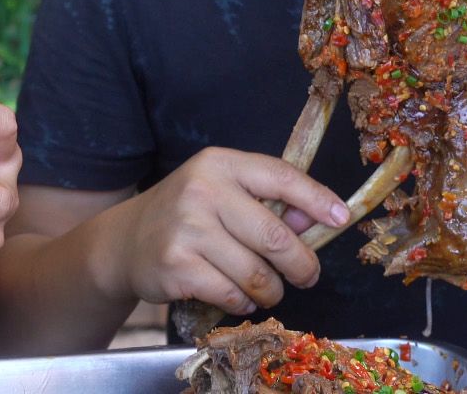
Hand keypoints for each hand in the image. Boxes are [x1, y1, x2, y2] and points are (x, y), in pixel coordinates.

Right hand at [110, 147, 348, 315]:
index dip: (316, 199)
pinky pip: (232, 294)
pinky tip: (236, 296)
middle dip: (302, 265)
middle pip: (276, 237)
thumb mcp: (222, 193)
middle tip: (307, 276)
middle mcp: (203, 190)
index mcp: (220, 164)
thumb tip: (317, 223)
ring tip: (265, 290)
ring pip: (257, 273)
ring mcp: (187, 229)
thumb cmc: (185, 215)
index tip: (341, 217)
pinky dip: (243, 303)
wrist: (124, 242)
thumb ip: (267, 202)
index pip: (280, 176)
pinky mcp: (177, 266)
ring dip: (271, 290)